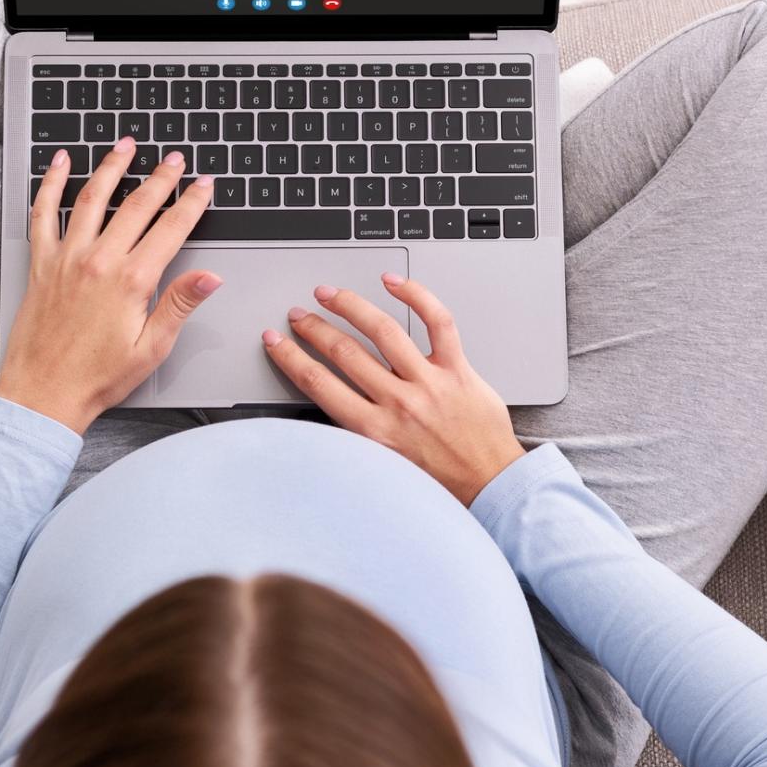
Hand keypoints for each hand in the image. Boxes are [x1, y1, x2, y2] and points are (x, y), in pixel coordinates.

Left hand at [0, 138, 220, 435]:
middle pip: (136, 206)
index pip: (170, 229)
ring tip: (127, 145)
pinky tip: (61, 163)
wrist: (43, 394)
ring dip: (112, 168)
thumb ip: (179, 304)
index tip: (203, 185)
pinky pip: (43, 213)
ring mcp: (66, 258)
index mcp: (131, 281)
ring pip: (92, 198)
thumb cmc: (97, 377)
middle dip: (160, 178)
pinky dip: (51, 184)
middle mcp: (98, 261)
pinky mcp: (41, 264)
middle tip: (175, 159)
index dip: (191, 203)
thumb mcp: (152, 347)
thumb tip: (209, 277)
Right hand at [262, 274, 525, 506]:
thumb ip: (361, 432)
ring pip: (382, 331)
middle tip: (298, 314)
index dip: (290, 357)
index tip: (275, 342)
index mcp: (374, 431)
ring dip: (349, 307)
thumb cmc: (441, 480)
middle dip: (313, 328)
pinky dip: (416, 296)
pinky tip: (393, 281)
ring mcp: (429, 383)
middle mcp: (398, 403)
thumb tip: (334, 402)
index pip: (319, 384)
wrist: (490, 485)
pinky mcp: (458, 369)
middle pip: (344, 352)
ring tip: (329, 294)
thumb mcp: (385, 464)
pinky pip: (437, 322)